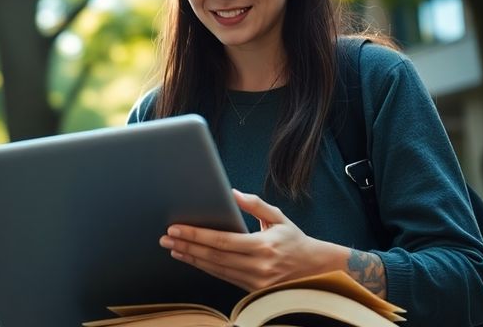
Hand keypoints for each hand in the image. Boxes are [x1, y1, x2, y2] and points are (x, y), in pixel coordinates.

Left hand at [159, 189, 333, 290]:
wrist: (315, 270)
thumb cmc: (295, 240)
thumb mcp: (278, 217)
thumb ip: (255, 205)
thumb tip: (232, 192)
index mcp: (263, 246)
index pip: (222, 241)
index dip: (197, 235)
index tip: (176, 228)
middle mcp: (258, 266)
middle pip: (214, 257)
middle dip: (187, 246)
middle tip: (166, 238)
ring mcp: (255, 281)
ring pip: (216, 269)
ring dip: (192, 258)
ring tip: (173, 248)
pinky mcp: (252, 290)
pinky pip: (223, 277)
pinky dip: (205, 268)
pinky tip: (192, 259)